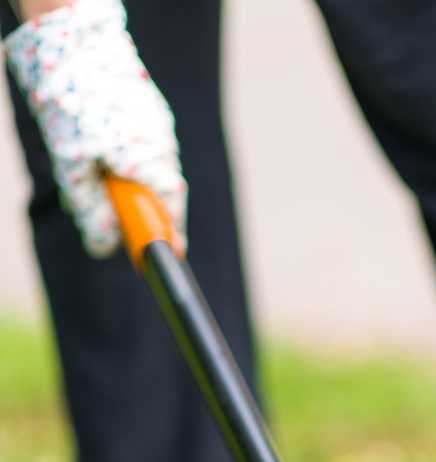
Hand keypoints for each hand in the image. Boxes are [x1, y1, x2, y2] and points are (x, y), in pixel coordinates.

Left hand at [4, 0, 186, 257]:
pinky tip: (106, 149)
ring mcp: (160, 126)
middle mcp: (163, 146)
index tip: (162, 258)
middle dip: (147, 211)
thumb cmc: (72, 102)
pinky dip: (132, 159)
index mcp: (149, 163)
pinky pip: (149, 147)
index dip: (168, 238)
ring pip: (156, 169)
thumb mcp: (71, 165)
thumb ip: (90, 209)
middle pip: (166, 194)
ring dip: (137, 182)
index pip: (172, 214)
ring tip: (102, 174)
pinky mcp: (152, 112)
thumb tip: (104, 246)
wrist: (75, 39)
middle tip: (125, 225)